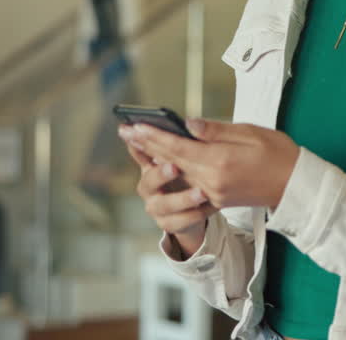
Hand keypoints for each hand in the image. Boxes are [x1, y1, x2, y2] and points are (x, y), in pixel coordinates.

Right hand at [119, 129, 215, 249]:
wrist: (201, 207)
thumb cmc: (197, 172)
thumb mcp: (195, 154)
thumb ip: (188, 140)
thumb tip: (190, 123)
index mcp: (152, 164)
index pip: (141, 151)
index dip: (138, 142)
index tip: (137, 133)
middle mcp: (149, 186)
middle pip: (149, 180)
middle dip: (160, 174)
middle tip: (175, 168)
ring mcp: (156, 206)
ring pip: (163, 204)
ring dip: (182, 199)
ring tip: (201, 193)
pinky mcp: (168, 223)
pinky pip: (178, 222)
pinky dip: (193, 215)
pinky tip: (208, 207)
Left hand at [127, 119, 299, 210]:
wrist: (295, 186)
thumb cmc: (278, 153)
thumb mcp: (249, 133)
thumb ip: (215, 130)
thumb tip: (187, 124)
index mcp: (219, 162)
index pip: (177, 147)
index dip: (153, 136)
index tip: (134, 125)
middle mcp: (211, 181)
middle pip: (171, 161)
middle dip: (147, 145)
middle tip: (126, 131)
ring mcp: (213, 194)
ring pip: (178, 174)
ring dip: (156, 159)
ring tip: (138, 144)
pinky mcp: (217, 201)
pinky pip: (190, 186)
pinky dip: (175, 174)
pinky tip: (164, 165)